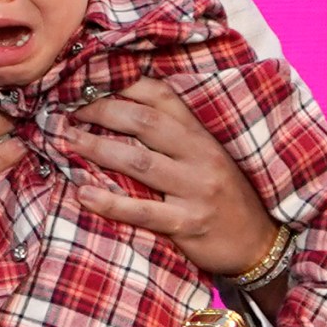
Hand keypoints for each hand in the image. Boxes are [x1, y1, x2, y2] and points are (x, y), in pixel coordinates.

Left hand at [65, 80, 279, 278]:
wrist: (259, 242)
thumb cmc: (224, 195)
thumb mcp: (207, 155)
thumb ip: (174, 135)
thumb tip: (122, 111)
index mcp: (202, 134)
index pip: (161, 95)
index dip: (122, 84)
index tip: (88, 83)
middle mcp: (200, 155)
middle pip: (144, 121)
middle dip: (101, 111)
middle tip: (68, 112)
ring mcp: (195, 189)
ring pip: (139, 161)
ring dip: (98, 149)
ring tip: (67, 142)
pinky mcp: (188, 224)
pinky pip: (143, 211)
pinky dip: (110, 202)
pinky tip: (84, 194)